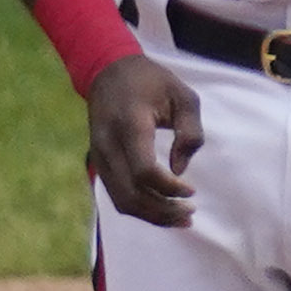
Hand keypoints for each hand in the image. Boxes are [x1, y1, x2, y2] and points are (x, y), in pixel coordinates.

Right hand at [84, 54, 200, 229]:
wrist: (108, 72)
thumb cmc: (151, 81)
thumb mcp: (183, 95)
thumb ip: (190, 132)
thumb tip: (179, 169)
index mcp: (130, 125)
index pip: (144, 172)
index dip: (169, 188)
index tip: (191, 189)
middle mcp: (109, 145)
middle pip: (131, 195)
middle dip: (162, 211)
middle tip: (190, 212)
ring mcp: (99, 156)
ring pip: (122, 201)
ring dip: (151, 216)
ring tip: (180, 219)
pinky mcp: (98, 163)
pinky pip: (117, 195)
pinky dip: (140, 208)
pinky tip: (161, 210)